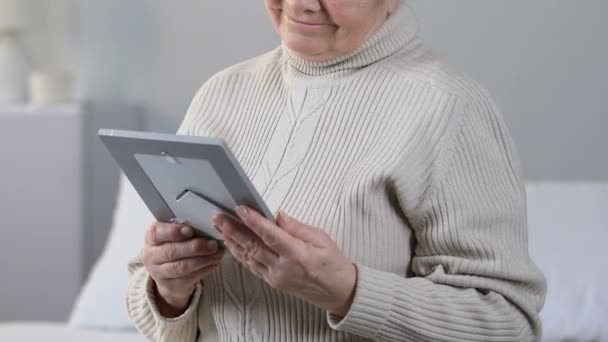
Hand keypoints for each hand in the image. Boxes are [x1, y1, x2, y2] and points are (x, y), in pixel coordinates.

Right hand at [141, 222, 223, 316]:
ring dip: (202, 260)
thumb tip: (206, 226)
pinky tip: (214, 263)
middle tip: (213, 244)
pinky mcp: (170, 286)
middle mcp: (151, 256)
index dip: (173, 232)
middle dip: (195, 247)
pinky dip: (204, 269)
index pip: (157, 233)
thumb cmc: (173, 246)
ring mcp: (159, 273)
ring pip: (181, 267)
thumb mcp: (173, 236)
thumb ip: (185, 230)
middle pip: (171, 251)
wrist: (167, 274)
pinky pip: (189, 278)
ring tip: (217, 254)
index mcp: (151, 238)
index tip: (190, 231)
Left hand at [214, 207, 356, 316]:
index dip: (254, 221)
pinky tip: (232, 244)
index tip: (241, 208)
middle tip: (219, 216)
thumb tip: (277, 215)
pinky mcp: (273, 282)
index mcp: (298, 254)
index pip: (270, 235)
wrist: (339, 292)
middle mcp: (284, 268)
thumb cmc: (333, 264)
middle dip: (233, 229)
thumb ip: (297, 227)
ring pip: (248, 257)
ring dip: (232, 241)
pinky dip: (240, 254)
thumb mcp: (322, 239)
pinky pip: (252, 266)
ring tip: (219, 227)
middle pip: (253, 246)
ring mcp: (276, 277)